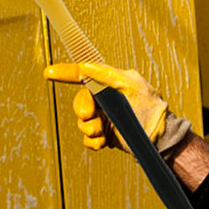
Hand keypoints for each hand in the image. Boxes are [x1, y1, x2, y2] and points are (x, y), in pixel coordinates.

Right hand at [44, 61, 189, 155]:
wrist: (160, 137)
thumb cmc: (151, 107)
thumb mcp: (131, 85)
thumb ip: (108, 75)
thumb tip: (87, 66)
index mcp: (110, 85)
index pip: (84, 75)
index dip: (66, 73)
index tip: (48, 72)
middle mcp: (105, 101)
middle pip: (81, 101)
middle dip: (81, 108)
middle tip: (88, 115)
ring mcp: (104, 119)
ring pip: (82, 122)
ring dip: (89, 128)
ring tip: (102, 131)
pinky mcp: (105, 137)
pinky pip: (88, 139)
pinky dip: (93, 142)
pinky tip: (104, 142)